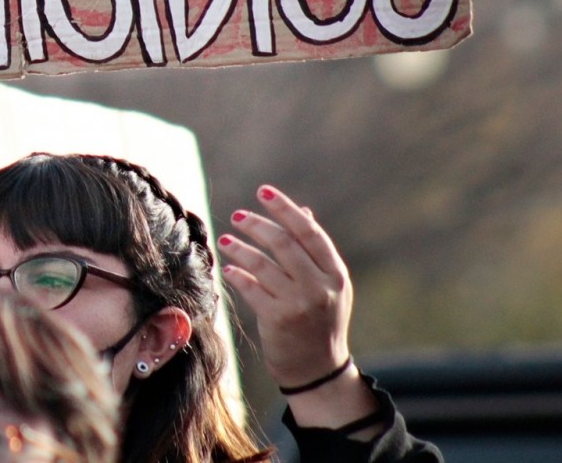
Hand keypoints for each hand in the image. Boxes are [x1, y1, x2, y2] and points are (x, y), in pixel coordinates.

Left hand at [218, 184, 351, 388]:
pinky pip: (251, 289)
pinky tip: (229, 270)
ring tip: (225, 241)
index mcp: (336, 274)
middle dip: (257, 225)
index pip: (309, 232)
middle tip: (237, 216)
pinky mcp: (278, 320)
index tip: (263, 191)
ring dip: (240, 249)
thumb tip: (304, 212)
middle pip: (284, 243)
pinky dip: (238, 276)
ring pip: (263, 264)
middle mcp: (321, 287)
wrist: (319, 370)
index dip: (285, 208)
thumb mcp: (329, 286)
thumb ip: (314, 252)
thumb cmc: (320, 322)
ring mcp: (300, 304)